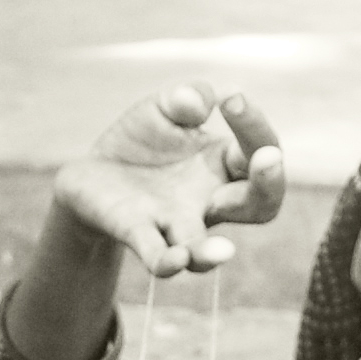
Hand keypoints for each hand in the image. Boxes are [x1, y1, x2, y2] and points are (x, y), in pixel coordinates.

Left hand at [53, 84, 285, 275]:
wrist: (91, 174)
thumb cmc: (141, 142)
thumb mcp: (162, 108)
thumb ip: (184, 97)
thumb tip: (196, 103)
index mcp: (224, 163)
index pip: (260, 148)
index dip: (255, 125)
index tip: (232, 98)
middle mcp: (211, 200)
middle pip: (260, 205)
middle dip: (268, 183)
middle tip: (268, 157)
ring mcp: (175, 223)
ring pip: (204, 248)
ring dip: (212, 252)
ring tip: (224, 251)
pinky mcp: (138, 234)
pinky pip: (158, 256)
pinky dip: (167, 262)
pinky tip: (175, 260)